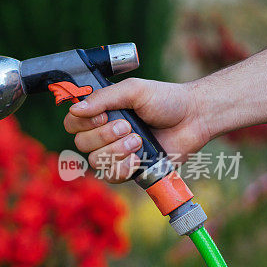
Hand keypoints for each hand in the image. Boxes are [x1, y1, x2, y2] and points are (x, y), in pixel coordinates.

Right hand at [63, 78, 210, 182]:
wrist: (194, 119)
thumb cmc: (165, 100)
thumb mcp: (133, 90)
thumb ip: (104, 98)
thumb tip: (75, 109)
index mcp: (101, 112)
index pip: (72, 123)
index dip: (82, 123)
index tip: (103, 116)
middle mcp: (104, 133)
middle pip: (81, 143)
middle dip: (105, 136)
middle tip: (129, 127)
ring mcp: (115, 152)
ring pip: (95, 161)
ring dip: (116, 151)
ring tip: (138, 141)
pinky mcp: (129, 169)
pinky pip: (111, 176)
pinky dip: (122, 168)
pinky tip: (137, 159)